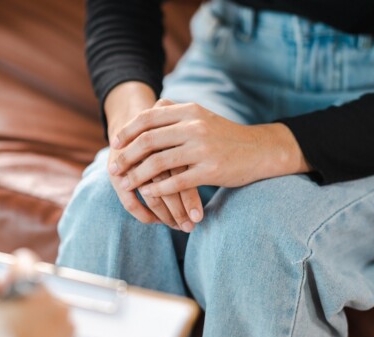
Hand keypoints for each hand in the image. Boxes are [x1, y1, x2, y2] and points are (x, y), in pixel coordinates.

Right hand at [0, 249, 73, 336]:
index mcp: (33, 291)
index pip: (23, 261)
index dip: (8, 273)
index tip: (1, 286)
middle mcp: (56, 304)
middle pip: (34, 288)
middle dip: (19, 299)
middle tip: (3, 319)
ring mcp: (66, 326)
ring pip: (46, 310)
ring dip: (31, 317)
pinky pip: (56, 330)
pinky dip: (43, 335)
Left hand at [110, 100, 309, 197]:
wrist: (260, 150)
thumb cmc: (224, 135)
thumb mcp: (201, 116)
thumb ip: (176, 111)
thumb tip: (151, 105)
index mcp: (189, 111)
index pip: (148, 118)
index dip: (128, 132)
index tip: (114, 144)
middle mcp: (195, 126)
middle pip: (148, 140)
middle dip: (126, 156)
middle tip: (113, 168)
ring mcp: (203, 148)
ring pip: (158, 163)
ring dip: (137, 176)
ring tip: (125, 184)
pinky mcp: (211, 170)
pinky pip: (176, 182)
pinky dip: (158, 188)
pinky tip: (147, 192)